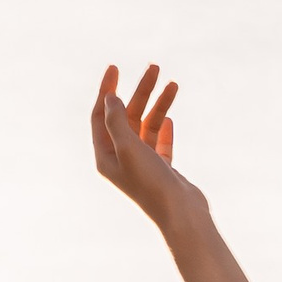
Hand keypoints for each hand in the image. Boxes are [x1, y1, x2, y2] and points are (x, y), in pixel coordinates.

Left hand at [91, 61, 202, 232]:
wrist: (181, 214)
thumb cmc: (152, 183)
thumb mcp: (129, 148)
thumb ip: (116, 121)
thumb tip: (110, 98)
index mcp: (106, 158)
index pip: (100, 117)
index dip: (106, 91)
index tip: (115, 68)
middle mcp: (121, 161)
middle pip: (126, 117)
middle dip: (140, 92)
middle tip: (154, 68)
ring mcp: (142, 166)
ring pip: (147, 126)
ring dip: (159, 105)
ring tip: (172, 85)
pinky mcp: (161, 170)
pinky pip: (159, 143)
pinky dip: (164, 129)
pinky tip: (170, 119)